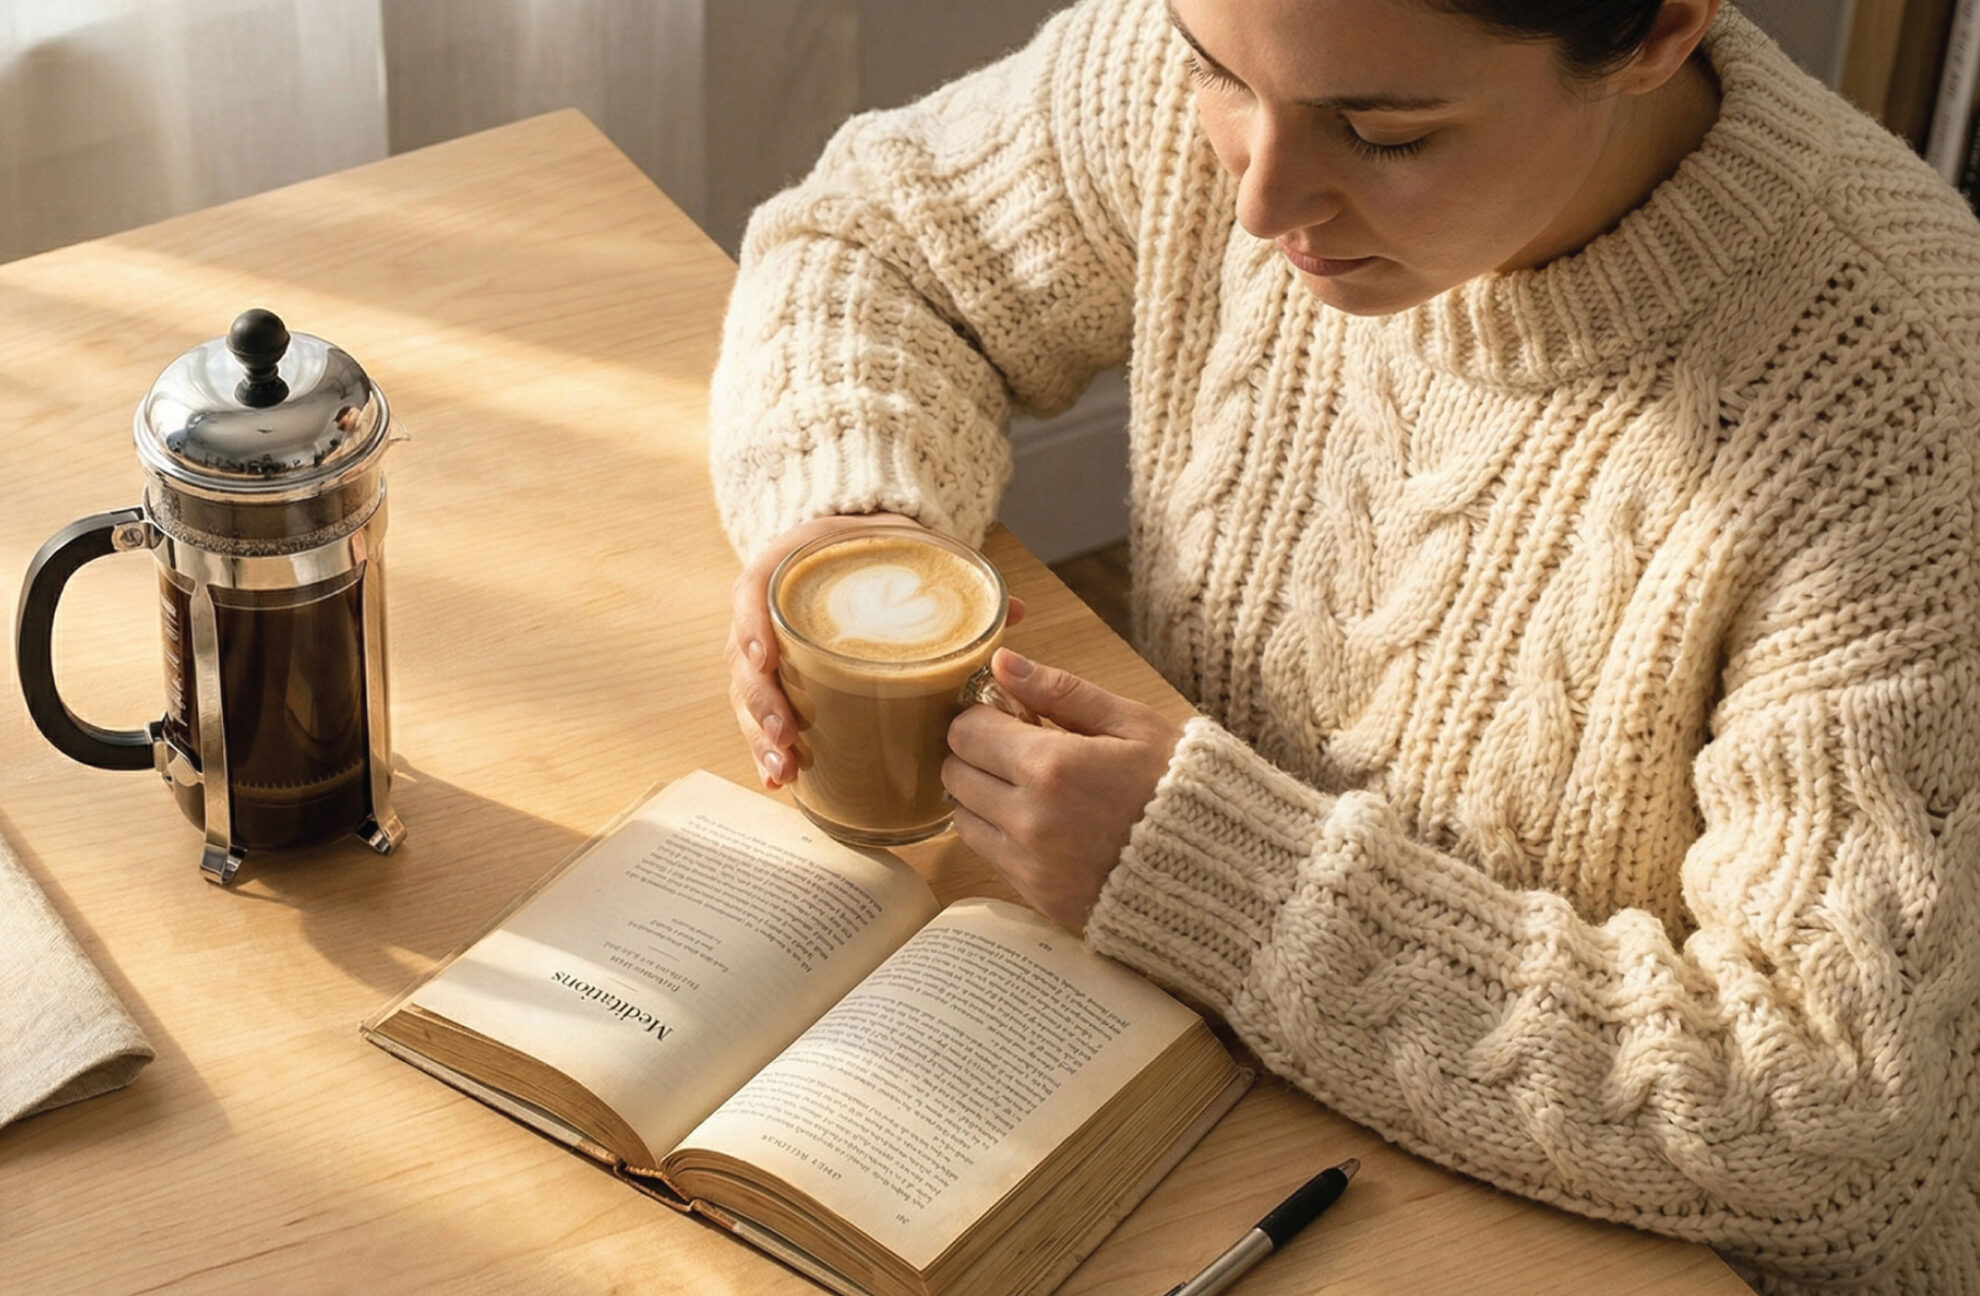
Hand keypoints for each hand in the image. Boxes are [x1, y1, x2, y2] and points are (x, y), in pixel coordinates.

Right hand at [726, 514, 1025, 788]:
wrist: (853, 541)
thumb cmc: (876, 544)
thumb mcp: (907, 544)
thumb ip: (950, 571)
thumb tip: (1014, 611)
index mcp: (788, 566)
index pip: (751, 593)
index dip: (750, 626)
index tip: (764, 658)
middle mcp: (768, 607)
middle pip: (743, 659)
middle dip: (760, 703)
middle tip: (785, 736)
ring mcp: (767, 645)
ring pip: (746, 694)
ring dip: (760, 736)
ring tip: (783, 769)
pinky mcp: (778, 676)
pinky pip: (760, 712)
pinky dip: (766, 747)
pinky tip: (780, 780)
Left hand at [943, 649, 1181, 926]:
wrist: (1220, 869)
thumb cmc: (1180, 786)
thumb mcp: (1131, 723)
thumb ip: (1059, 690)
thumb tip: (1002, 662)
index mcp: (1050, 767)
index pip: (966, 731)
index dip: (984, 716)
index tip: (1014, 716)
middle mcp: (1029, 820)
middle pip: (955, 774)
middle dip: (979, 753)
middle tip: (1023, 749)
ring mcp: (1030, 865)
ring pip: (963, 817)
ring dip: (984, 795)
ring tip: (1034, 787)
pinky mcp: (1038, 896)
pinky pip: (989, 855)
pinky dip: (1003, 833)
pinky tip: (1047, 822)